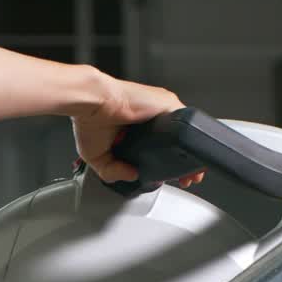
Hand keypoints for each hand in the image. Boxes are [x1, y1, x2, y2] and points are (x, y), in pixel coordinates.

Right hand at [71, 75, 206, 187]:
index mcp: (137, 128)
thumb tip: (132, 175)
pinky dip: (190, 137)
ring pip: (183, 131)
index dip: (169, 163)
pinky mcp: (166, 103)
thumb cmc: (89, 121)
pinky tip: (190, 154)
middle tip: (188, 178)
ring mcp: (160, 108)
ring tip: (193, 171)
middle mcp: (151, 117)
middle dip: (185, 160)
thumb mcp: (98, 157)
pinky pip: (186, 120)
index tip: (175, 177)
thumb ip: (113, 171)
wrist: (91, 103)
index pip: (160, 147)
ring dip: (189, 151)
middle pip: (176, 140)